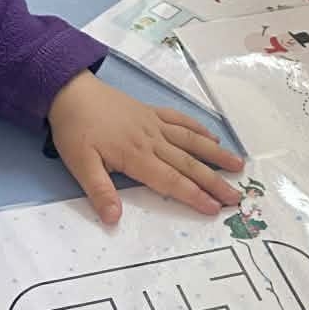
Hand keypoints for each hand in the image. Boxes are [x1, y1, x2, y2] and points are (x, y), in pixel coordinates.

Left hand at [47, 71, 242, 225]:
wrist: (70, 91)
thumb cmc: (74, 130)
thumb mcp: (80, 165)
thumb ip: (99, 191)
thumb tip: (114, 218)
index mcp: (136, 156)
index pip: (171, 180)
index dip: (193, 195)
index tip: (214, 208)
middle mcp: (151, 140)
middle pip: (189, 163)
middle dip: (214, 182)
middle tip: (237, 196)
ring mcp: (154, 124)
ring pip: (191, 140)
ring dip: (216, 154)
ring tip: (238, 166)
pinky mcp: (151, 112)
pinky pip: (181, 120)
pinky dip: (199, 128)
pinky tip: (213, 136)